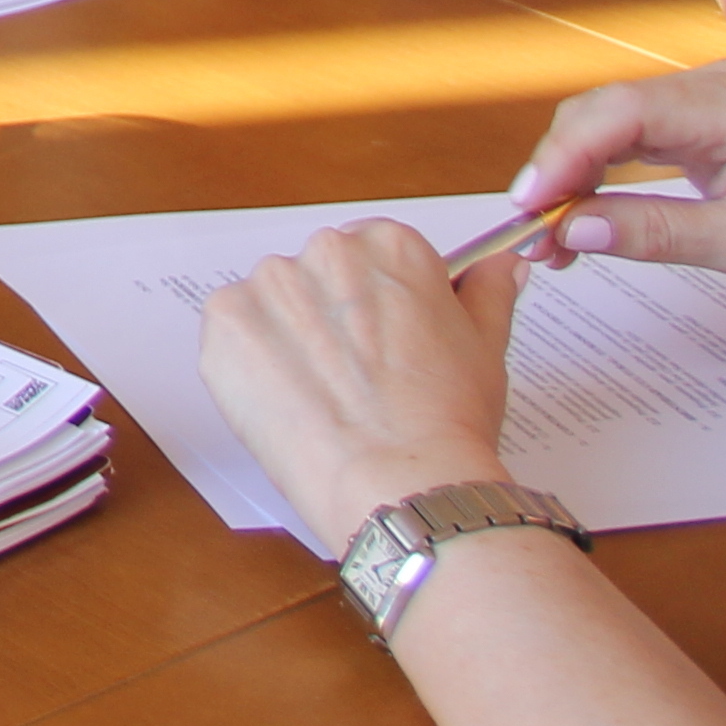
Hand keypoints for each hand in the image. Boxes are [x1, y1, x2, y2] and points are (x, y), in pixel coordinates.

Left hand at [195, 217, 525, 553]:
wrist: (398, 480)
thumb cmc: (447, 421)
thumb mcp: (485, 349)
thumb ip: (486, 293)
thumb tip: (501, 265)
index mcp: (389, 246)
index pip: (373, 254)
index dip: (379, 304)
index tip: (386, 341)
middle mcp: (325, 250)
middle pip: (320, 276)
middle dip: (332, 318)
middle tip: (358, 378)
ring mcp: (268, 284)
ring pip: (274, 305)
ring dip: (289, 339)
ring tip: (324, 397)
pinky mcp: (224, 323)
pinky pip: (233, 334)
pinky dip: (251, 364)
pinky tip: (288, 402)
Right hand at [507, 65, 725, 300]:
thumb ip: (659, 233)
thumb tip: (573, 231)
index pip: (621, 113)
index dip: (563, 154)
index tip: (528, 206)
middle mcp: (710, 87)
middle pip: (601, 112)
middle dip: (556, 170)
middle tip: (532, 234)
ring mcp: (699, 99)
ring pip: (603, 124)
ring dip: (569, 176)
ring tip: (551, 237)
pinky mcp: (692, 119)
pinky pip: (624, 138)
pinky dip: (594, 175)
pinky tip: (580, 214)